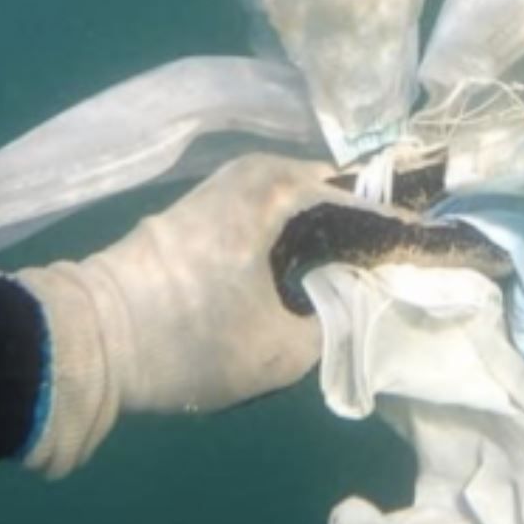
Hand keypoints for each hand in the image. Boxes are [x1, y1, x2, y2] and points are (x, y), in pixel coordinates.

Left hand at [13, 153, 372, 476]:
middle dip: (367, 231)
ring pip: (298, 208)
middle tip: (401, 270)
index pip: (364, 198)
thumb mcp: (281, 350)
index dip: (402, 231)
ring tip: (363, 277)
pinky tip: (311, 278)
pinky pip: (268, 218)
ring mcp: (219, 191)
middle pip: (333, 196)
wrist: (87, 344)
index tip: (436, 257)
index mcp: (276, 187)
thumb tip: (367, 303)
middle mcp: (250, 173)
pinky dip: (296, 242)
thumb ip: (342, 324)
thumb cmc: (188, 338)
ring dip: (330, 238)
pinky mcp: (199, 217)